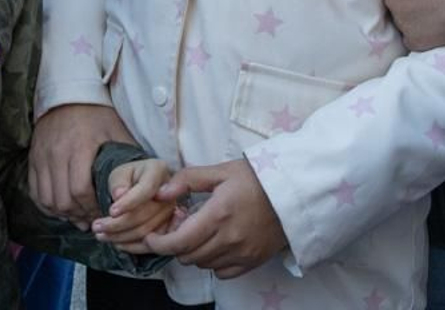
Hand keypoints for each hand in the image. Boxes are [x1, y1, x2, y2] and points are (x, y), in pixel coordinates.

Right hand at [30, 104, 135, 226]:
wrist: (69, 94)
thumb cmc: (97, 114)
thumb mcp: (116, 130)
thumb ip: (126, 156)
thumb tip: (142, 180)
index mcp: (80, 147)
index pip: (81, 190)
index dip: (92, 207)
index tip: (103, 212)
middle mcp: (57, 153)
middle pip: (63, 199)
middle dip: (79, 214)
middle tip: (92, 219)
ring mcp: (42, 157)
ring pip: (48, 199)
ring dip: (63, 213)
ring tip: (78, 216)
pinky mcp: (33, 159)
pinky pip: (35, 192)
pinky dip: (47, 206)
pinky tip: (61, 209)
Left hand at [94, 158, 178, 252]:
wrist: (138, 185)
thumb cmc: (128, 178)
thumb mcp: (119, 173)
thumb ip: (118, 182)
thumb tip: (119, 195)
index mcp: (158, 171)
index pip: (146, 189)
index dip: (129, 202)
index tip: (111, 211)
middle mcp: (169, 193)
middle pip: (145, 215)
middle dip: (117, 224)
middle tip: (96, 226)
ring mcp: (170, 213)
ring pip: (145, 231)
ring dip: (120, 236)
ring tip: (100, 235)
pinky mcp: (166, 228)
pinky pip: (149, 244)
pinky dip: (130, 246)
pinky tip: (115, 243)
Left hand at [143, 159, 287, 278]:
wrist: (293, 191)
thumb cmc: (256, 178)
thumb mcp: (221, 171)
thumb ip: (188, 180)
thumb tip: (161, 194)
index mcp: (218, 214)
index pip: (179, 242)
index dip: (159, 243)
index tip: (151, 237)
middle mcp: (229, 238)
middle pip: (188, 256)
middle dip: (175, 245)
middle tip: (179, 228)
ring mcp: (242, 253)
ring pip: (203, 265)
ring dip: (193, 253)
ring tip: (198, 233)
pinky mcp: (253, 261)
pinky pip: (222, 272)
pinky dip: (213, 262)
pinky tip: (216, 245)